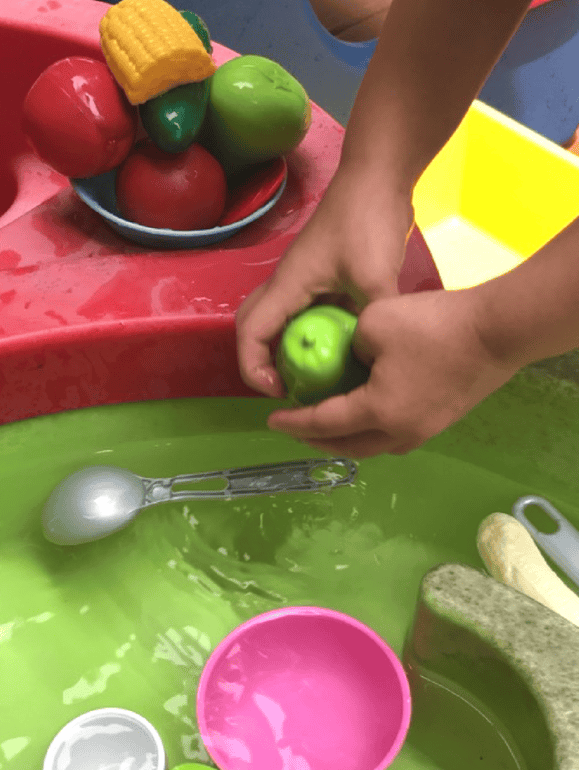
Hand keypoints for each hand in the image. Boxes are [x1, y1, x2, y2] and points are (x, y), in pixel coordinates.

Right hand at [236, 170, 414, 396]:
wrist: (377, 177)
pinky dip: (308, 336)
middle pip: (251, 327)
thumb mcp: (377, 276)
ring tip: (309, 376)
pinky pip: (301, 313)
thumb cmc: (367, 219)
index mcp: (288, 285)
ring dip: (282, 349)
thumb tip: (381, 355)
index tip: (281, 392)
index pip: (250, 334)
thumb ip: (376, 317)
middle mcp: (285, 283)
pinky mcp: (319, 276)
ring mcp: (301, 279)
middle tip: (288, 387)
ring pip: (275, 320)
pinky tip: (336, 351)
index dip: (254, 369)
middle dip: (259, 362)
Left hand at [266, 287, 520, 457]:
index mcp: (377, 411)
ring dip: (346, 439)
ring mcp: (425, 430)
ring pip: (374, 446)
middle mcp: (400, 432)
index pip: (324, 423)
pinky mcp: (442, 420)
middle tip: (295, 426)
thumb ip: (351, 345)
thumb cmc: (433, 324)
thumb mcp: (374, 323)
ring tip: (326, 423)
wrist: (497, 330)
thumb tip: (353, 358)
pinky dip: (371, 431)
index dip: (295, 422)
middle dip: (316, 439)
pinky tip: (366, 413)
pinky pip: (396, 436)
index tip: (272, 418)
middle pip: (348, 446)